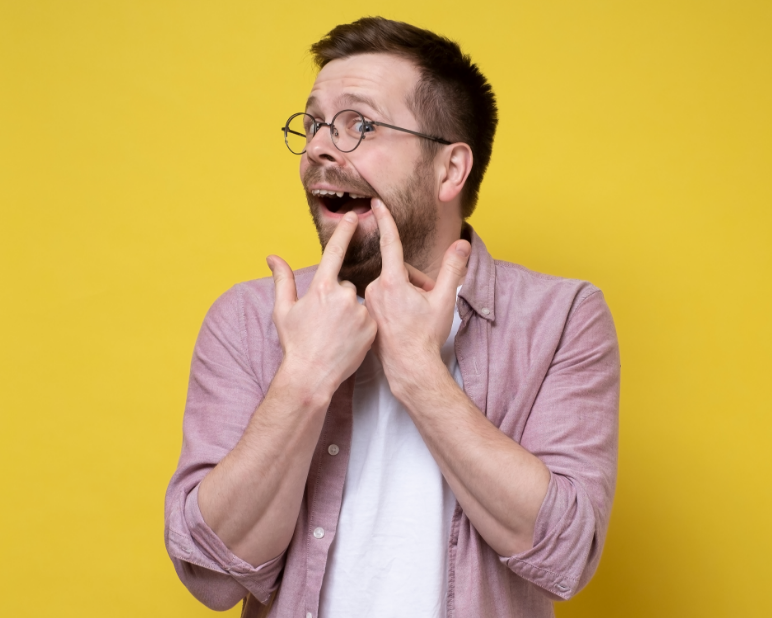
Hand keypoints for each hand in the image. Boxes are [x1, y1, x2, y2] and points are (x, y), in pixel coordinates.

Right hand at [268, 212, 376, 397]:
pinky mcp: (372, 326)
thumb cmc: (295, 343)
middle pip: (344, 285)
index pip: (335, 251)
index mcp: (321, 288)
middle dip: (336, 298)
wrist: (312, 375)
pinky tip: (348, 339)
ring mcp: (360, 311)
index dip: (345, 231)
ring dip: (348, 311)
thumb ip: (282, 280)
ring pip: (356, 301)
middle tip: (325, 322)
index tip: (354, 216)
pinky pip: (367, 316)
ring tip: (336, 333)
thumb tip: (272, 257)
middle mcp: (343, 295)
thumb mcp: (283, 310)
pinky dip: (360, 324)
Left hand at [364, 198, 469, 393]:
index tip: (375, 203)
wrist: (409, 367)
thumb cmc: (425, 336)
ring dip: (406, 293)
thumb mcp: (444, 300)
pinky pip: (383, 298)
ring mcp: (369, 303)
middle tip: (427, 302)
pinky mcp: (367, 313)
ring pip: (391, 285)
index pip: (390, 243)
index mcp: (392, 282)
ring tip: (415, 315)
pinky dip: (395, 303)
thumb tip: (462, 245)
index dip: (385, 220)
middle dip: (416, 281)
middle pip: (398, 270)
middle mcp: (375, 289)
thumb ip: (452, 269)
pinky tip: (403, 322)